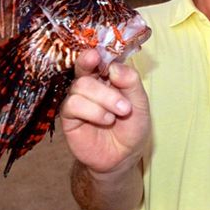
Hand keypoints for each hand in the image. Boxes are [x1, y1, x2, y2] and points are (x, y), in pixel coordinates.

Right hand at [59, 49, 150, 174]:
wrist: (124, 156)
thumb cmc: (132, 126)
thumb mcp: (140, 102)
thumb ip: (131, 82)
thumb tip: (114, 67)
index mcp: (107, 75)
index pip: (97, 56)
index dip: (94, 53)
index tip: (96, 55)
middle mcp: (90, 83)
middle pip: (85, 67)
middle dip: (102, 80)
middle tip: (120, 96)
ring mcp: (78, 99)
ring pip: (81, 86)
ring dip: (104, 100)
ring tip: (118, 115)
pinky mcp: (69, 116)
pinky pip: (73, 104)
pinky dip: (93, 111)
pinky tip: (106, 120)